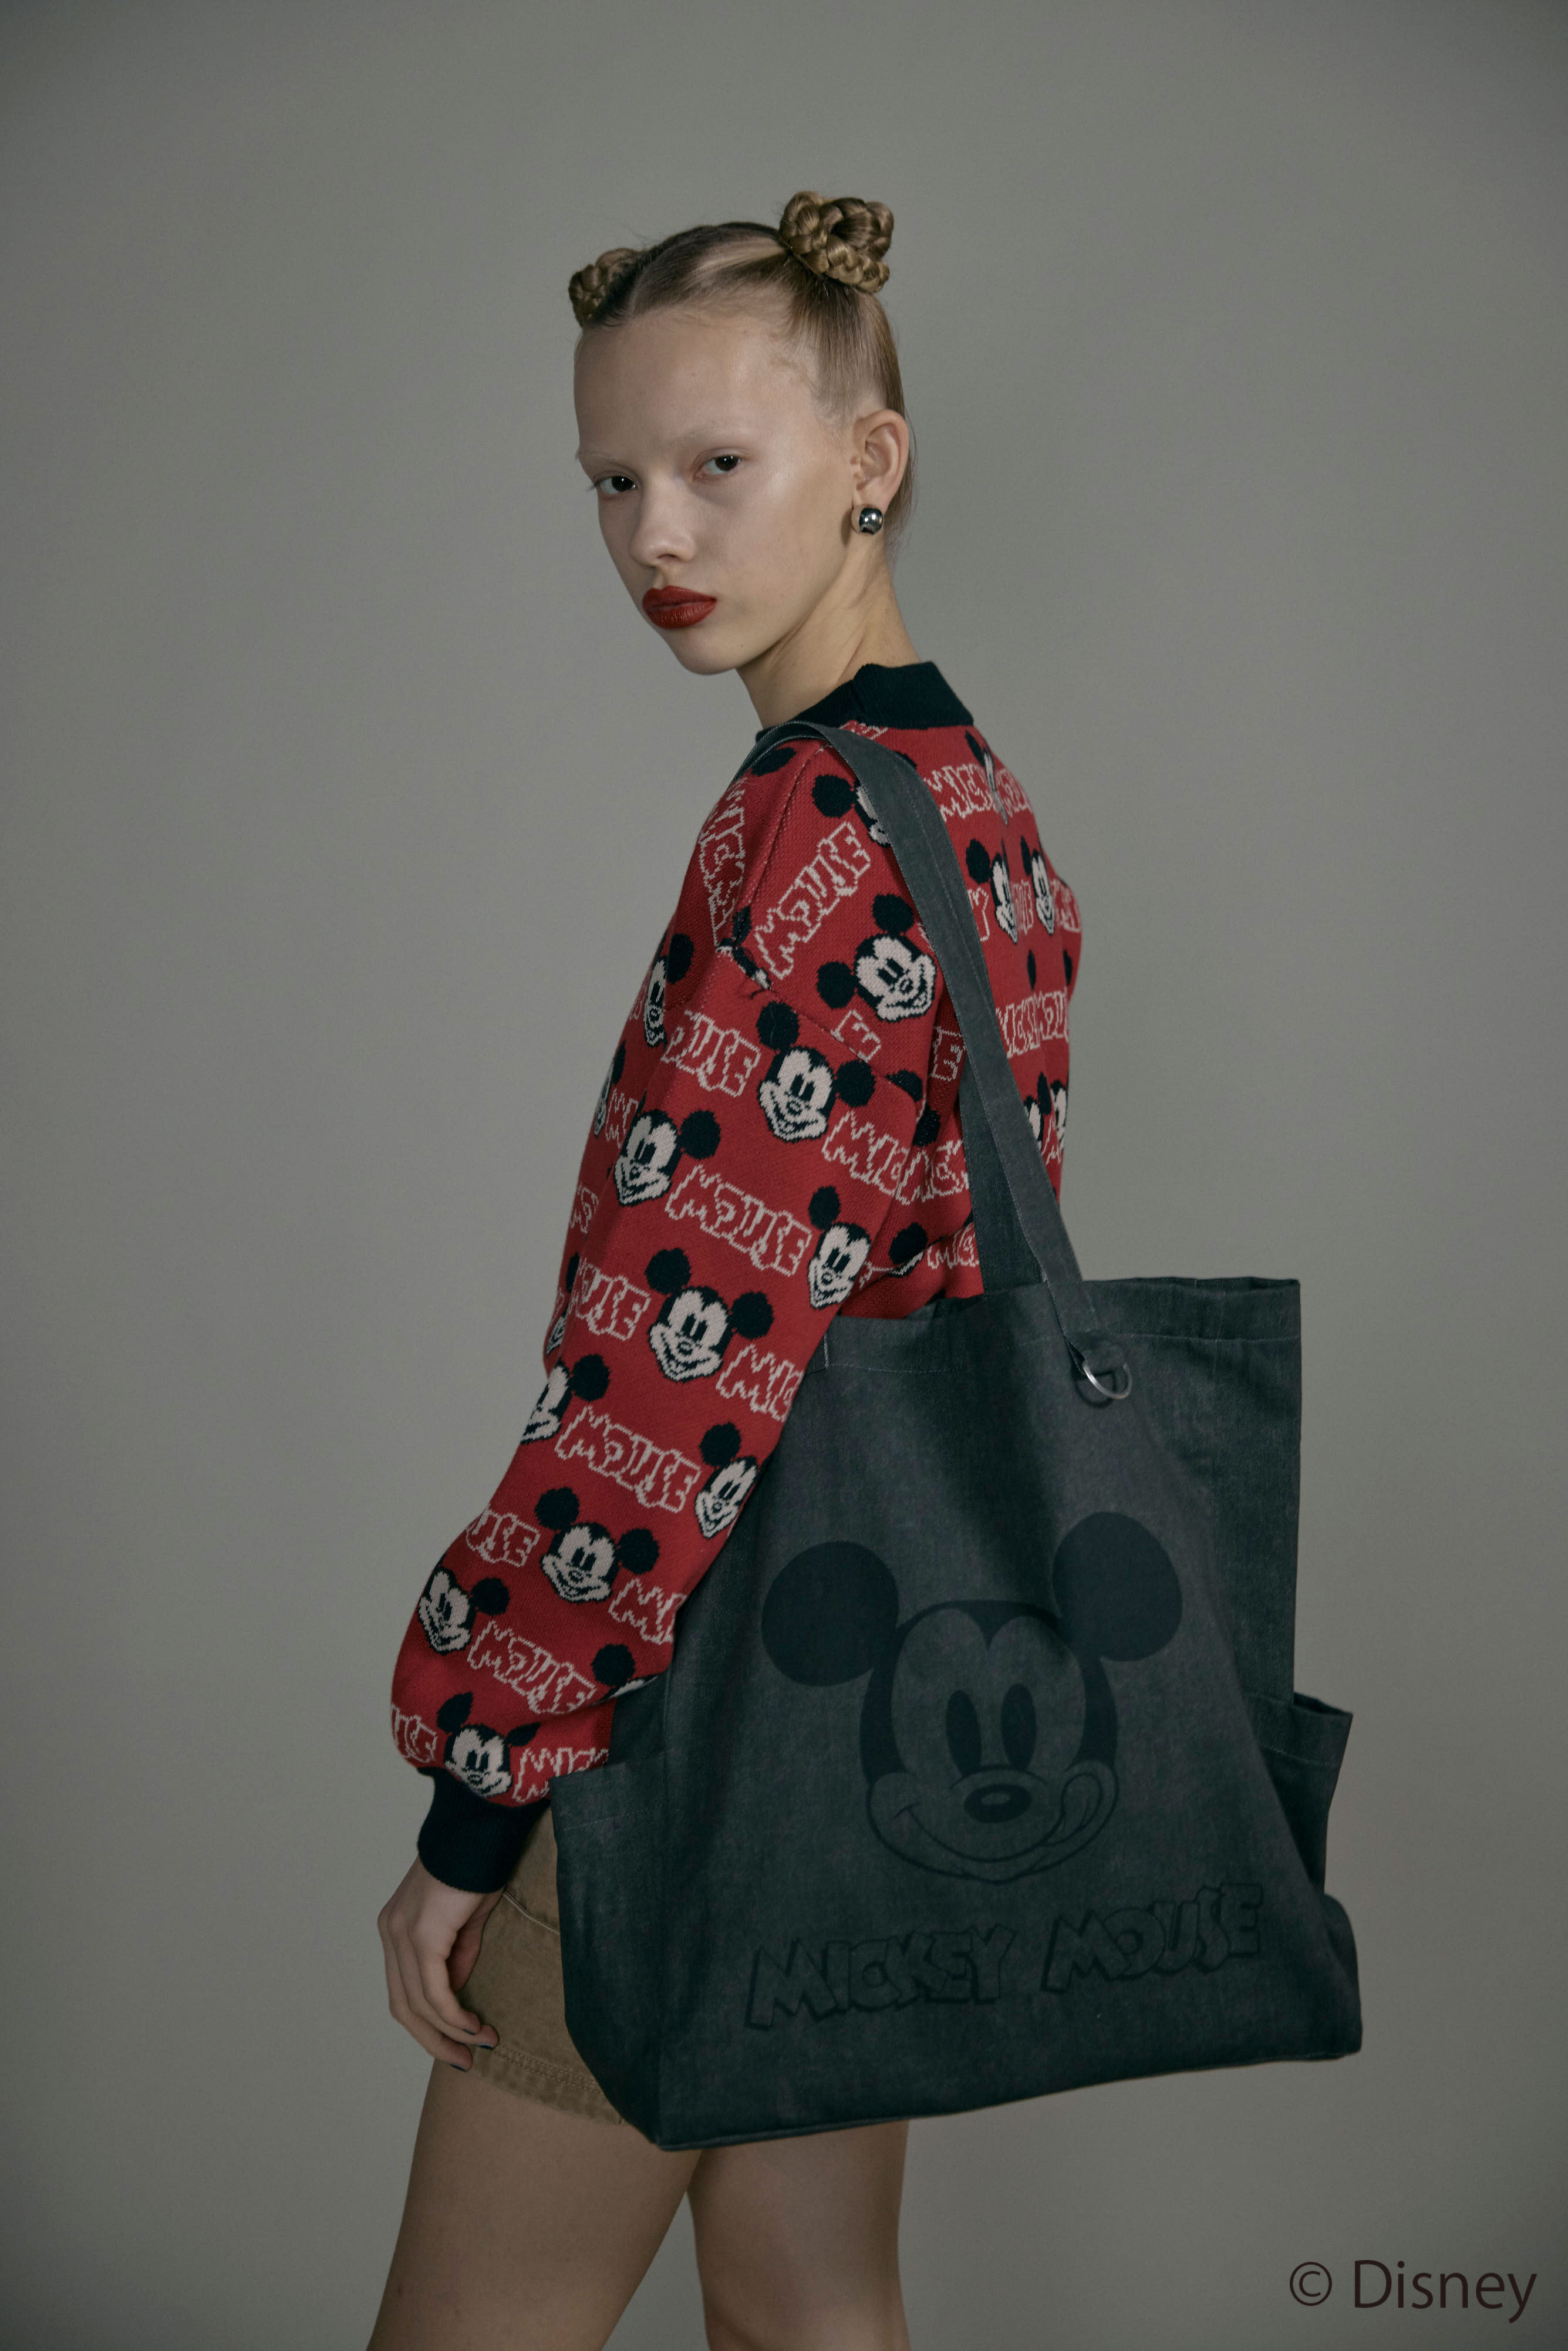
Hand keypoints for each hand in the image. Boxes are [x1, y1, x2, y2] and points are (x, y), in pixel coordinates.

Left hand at [377, 1855, 503, 2067]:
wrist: (481, 1828)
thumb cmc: (478, 1866)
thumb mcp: (466, 1922)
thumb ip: (456, 1958)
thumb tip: (456, 1996)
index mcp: (396, 1927)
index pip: (403, 1991)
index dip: (429, 2025)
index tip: (461, 2044)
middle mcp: (390, 1932)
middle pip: (403, 2007)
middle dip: (435, 2040)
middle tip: (466, 2059)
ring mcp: (400, 1934)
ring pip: (418, 2005)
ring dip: (451, 2033)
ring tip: (483, 2043)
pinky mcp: (420, 1936)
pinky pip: (434, 1992)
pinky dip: (454, 2016)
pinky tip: (475, 2025)